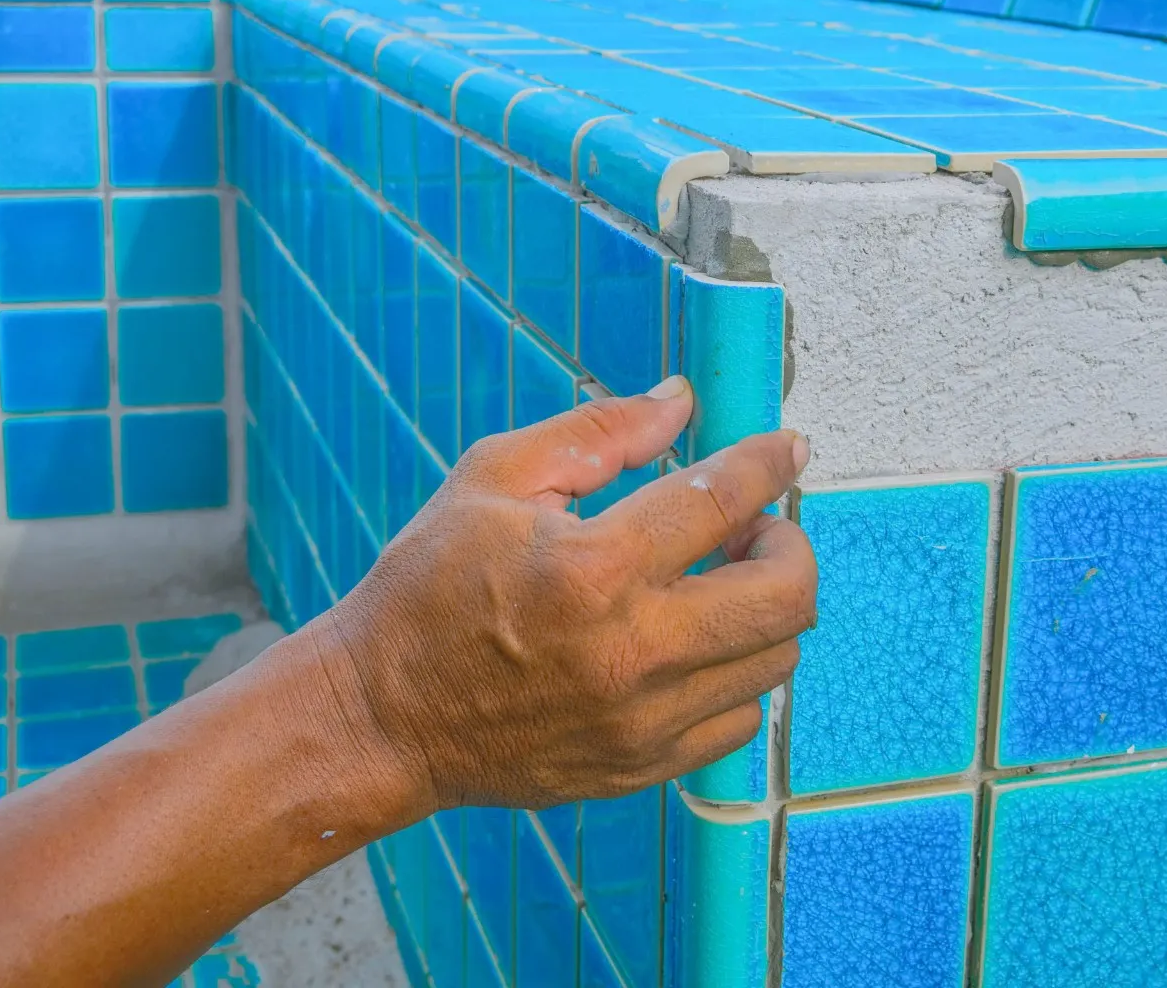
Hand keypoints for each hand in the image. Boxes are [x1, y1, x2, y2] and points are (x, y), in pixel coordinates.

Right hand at [309, 377, 815, 822]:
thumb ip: (598, 432)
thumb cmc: (426, 590)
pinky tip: (693, 644)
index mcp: (596, 567)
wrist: (378, 717)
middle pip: (786, 596)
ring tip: (716, 582)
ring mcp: (643, 719)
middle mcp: (633, 650)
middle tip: (752, 528)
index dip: (769, 464)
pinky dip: (735, 672)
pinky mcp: (641, 766)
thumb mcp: (493, 479)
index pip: (725, 500)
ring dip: (764, 608)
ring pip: (774, 659)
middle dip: (787, 543)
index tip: (787, 450)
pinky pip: (739, 719)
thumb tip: (680, 400)